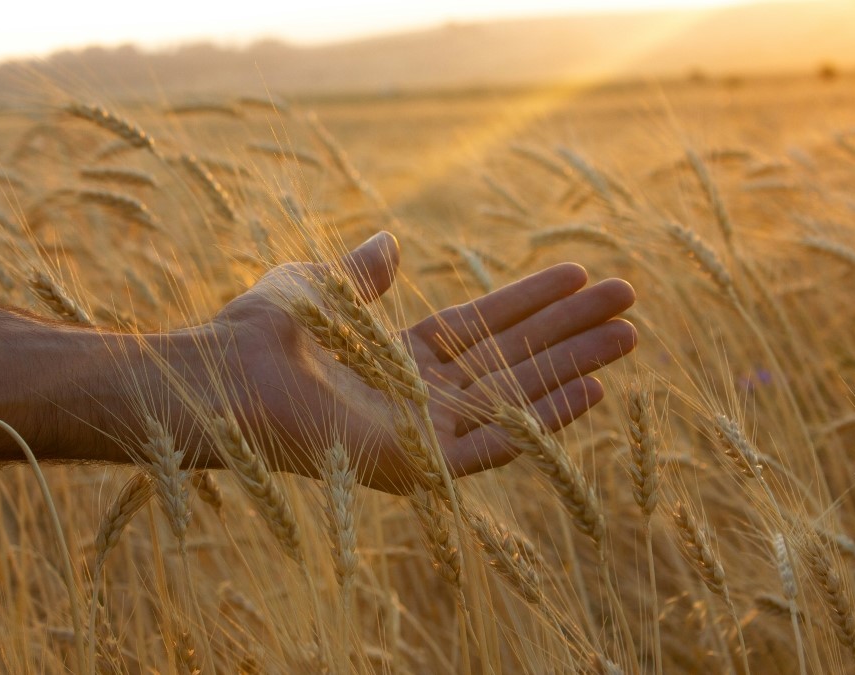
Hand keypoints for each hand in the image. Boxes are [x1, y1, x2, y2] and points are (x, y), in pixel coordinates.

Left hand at [209, 232, 635, 493]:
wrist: (224, 380)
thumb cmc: (258, 334)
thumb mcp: (319, 287)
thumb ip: (361, 274)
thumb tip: (388, 241)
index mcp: (396, 359)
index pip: (481, 327)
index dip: (531, 301)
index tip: (580, 274)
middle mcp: (418, 398)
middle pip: (512, 359)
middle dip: (570, 330)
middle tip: (628, 300)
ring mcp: (423, 434)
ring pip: (517, 397)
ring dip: (574, 367)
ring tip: (629, 336)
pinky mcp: (423, 465)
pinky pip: (498, 444)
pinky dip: (546, 418)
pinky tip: (593, 389)